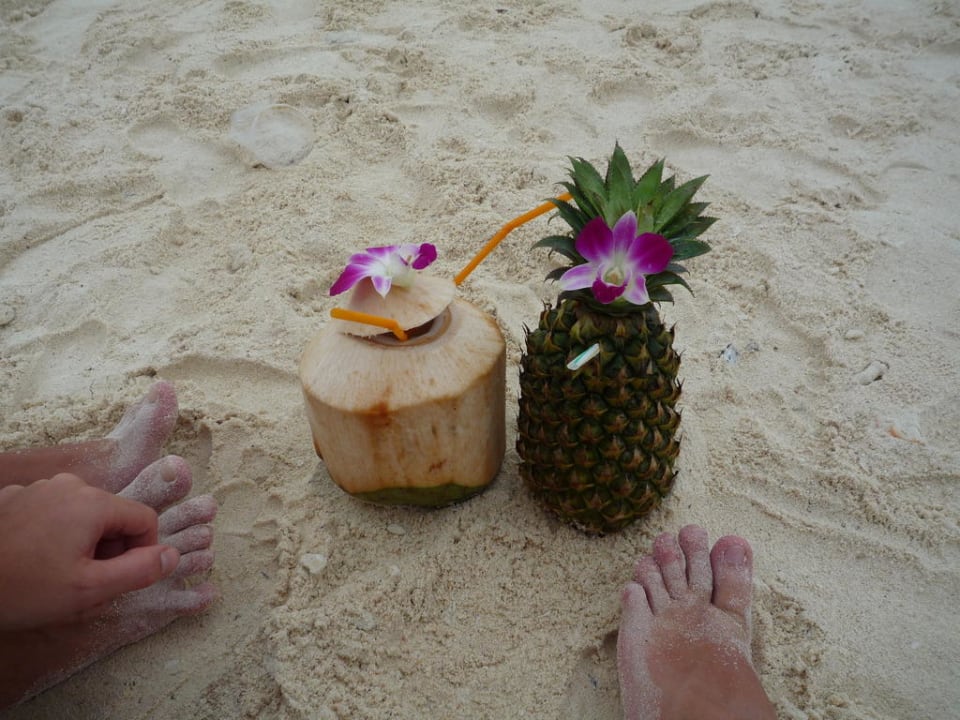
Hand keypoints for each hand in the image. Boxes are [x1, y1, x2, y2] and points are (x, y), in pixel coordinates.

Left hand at [0, 473, 178, 630]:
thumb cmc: (23, 588)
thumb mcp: (90, 590)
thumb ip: (140, 571)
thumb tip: (173, 555)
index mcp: (93, 503)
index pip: (145, 519)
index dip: (144, 552)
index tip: (124, 578)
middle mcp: (69, 485)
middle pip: (112, 515)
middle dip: (110, 549)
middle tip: (88, 583)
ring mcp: (38, 489)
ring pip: (82, 514)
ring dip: (82, 543)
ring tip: (58, 575)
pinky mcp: (13, 499)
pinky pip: (51, 513)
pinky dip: (53, 535)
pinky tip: (33, 561)